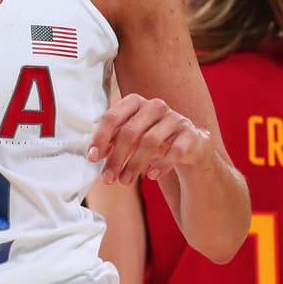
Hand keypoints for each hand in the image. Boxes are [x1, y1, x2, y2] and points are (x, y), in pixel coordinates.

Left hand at [88, 94, 213, 184]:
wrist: (187, 144)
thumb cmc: (150, 139)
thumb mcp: (130, 136)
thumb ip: (111, 141)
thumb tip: (93, 155)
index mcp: (135, 102)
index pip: (112, 117)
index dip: (100, 138)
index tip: (92, 158)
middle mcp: (155, 106)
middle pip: (130, 131)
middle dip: (116, 158)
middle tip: (107, 178)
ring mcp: (174, 119)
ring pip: (150, 141)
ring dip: (134, 164)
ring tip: (124, 181)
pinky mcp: (190, 134)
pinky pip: (175, 151)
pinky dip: (161, 165)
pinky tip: (152, 176)